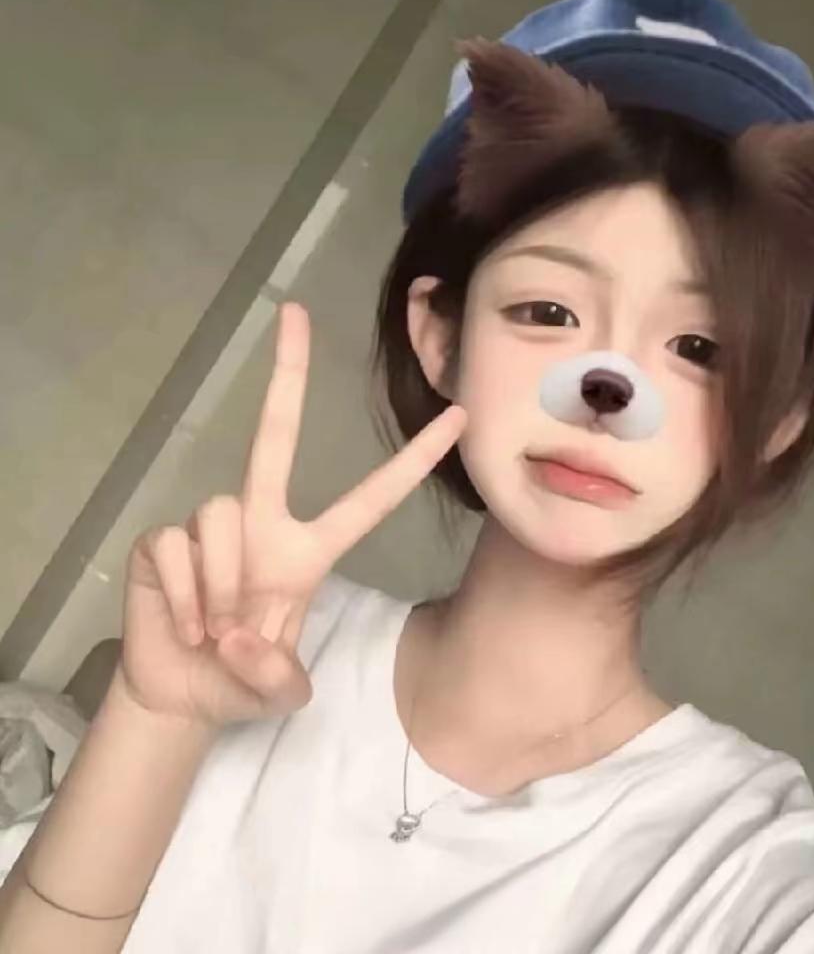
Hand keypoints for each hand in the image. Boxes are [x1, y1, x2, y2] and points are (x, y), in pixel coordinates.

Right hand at [118, 302, 465, 727]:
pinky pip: (179, 549)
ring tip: (216, 630)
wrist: (179, 694)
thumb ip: (277, 677)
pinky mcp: (164, 538)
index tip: (456, 416)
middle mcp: (262, 523)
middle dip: (287, 375)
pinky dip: (184, 597)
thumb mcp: (279, 693)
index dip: (411, 461)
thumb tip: (239, 638)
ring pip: (222, 515)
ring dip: (222, 586)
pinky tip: (185, 625)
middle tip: (293, 312)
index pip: (369, 500)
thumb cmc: (241, 683)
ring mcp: (211, 526)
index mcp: (307, 552)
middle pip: (274, 437)